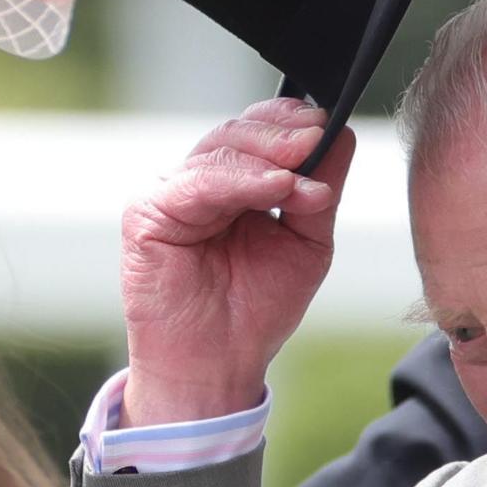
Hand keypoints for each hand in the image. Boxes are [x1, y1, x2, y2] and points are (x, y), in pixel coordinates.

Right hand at [118, 97, 350, 427]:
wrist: (218, 365)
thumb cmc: (255, 310)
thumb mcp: (306, 243)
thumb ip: (321, 191)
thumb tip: (340, 135)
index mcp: (235, 183)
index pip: (259, 131)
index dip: (291, 121)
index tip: (326, 125)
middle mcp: (200, 182)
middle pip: (238, 133)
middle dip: (282, 135)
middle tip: (316, 138)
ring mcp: (170, 194)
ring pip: (219, 152)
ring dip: (268, 158)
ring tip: (301, 175)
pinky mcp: (146, 214)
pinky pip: (196, 184)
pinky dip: (239, 182)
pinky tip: (275, 187)